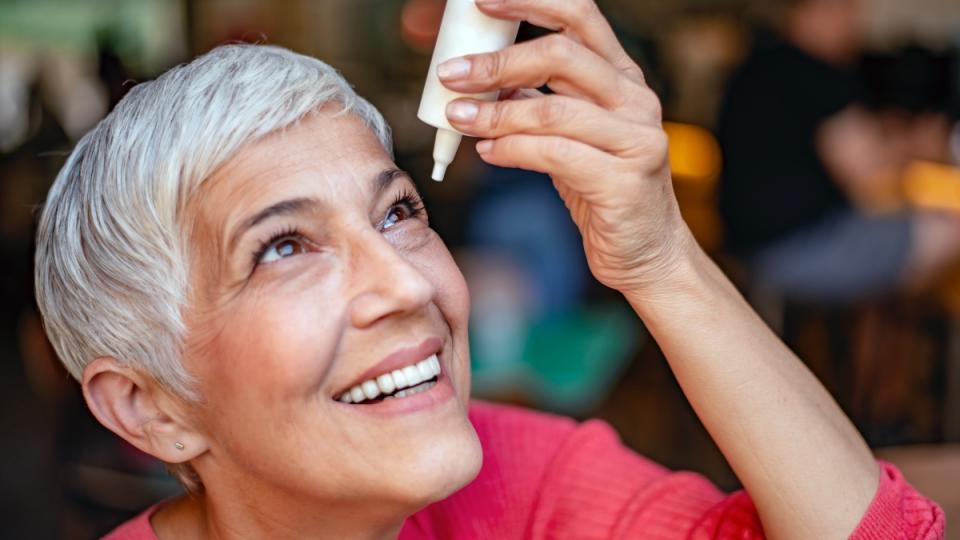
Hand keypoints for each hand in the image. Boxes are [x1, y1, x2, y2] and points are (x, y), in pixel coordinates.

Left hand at [439, 0, 693, 295]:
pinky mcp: (626, 181)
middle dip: (498, 61)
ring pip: (554, 109)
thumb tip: (489, 79)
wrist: (647, 253)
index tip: (481, 3)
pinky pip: (556, 154)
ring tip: (459, 118)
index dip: (530, 2)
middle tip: (451, 74)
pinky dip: (513, 150)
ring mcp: (637, 139)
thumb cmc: (604, 192)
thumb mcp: (574, 137)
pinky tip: (487, 154)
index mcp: (622, 78)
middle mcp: (636, 100)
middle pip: (562, 55)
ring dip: (496, 112)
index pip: (580, 17)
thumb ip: (543, 103)